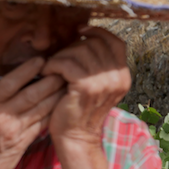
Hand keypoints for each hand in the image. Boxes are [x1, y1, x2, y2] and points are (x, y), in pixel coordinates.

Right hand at [0, 57, 64, 168]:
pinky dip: (52, 114)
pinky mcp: (22, 144)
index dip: (28, 69)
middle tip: (62, 68)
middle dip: (49, 79)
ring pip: (41, 108)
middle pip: (32, 93)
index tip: (40, 60)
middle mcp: (1, 116)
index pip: (11, 82)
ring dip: (55, 95)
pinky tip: (60, 106)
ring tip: (66, 83)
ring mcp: (14, 131)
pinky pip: (41, 125)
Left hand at [42, 26, 130, 151]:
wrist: (75, 137)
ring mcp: (104, 82)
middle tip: (57, 60)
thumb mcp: (94, 86)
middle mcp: (118, 77)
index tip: (80, 31)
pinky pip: (67, 64)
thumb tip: (82, 39)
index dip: (97, 32)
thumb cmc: (78, 110)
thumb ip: (96, 66)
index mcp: (122, 75)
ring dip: (60, 57)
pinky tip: (46, 74)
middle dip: (71, 47)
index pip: (115, 42)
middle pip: (94, 44)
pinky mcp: (86, 87)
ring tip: (50, 68)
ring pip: (79, 51)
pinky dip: (52, 65)